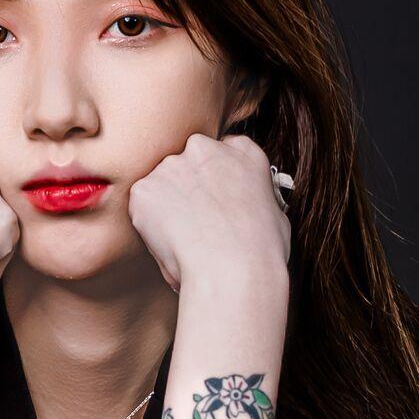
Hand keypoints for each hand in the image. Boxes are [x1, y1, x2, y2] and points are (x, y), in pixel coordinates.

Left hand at [126, 130, 290, 297]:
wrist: (233, 269)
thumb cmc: (261, 252)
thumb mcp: (275, 215)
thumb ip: (252, 201)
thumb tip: (242, 213)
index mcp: (242, 152)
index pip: (221, 152)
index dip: (215, 178)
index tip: (215, 199)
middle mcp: (204, 149)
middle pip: (187, 163)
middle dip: (188, 188)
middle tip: (196, 223)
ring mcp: (171, 166)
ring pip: (162, 185)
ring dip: (167, 207)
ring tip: (186, 240)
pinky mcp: (145, 189)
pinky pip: (143, 206)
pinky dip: (150, 225)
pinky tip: (171, 244)